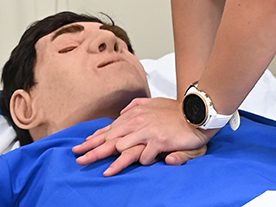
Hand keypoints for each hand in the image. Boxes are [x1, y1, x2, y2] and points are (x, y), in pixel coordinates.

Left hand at [71, 97, 212, 175]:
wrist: (196, 112)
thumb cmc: (175, 110)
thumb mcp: (154, 103)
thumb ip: (138, 105)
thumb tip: (124, 111)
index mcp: (135, 115)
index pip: (110, 129)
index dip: (95, 138)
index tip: (81, 146)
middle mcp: (138, 123)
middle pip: (111, 139)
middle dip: (94, 150)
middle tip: (79, 159)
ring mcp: (148, 131)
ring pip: (124, 148)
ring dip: (113, 161)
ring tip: (102, 170)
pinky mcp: (159, 140)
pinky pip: (144, 155)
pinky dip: (139, 161)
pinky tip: (128, 168)